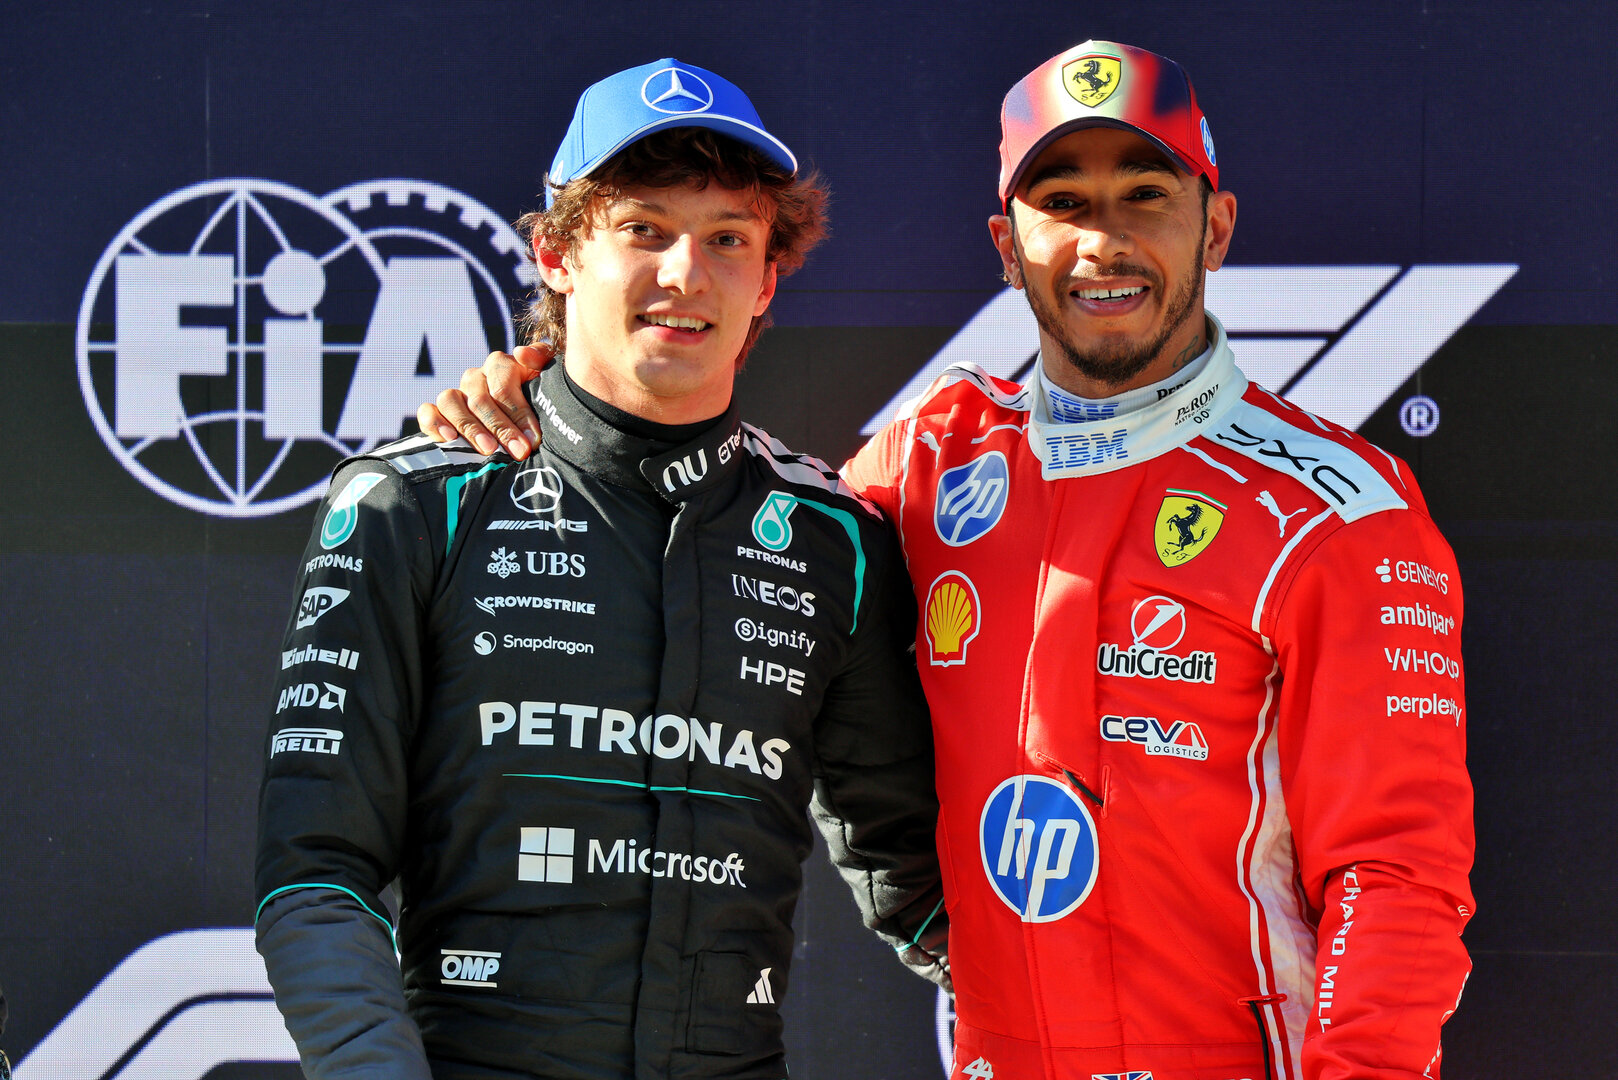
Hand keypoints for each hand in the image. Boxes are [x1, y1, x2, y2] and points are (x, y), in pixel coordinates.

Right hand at [417, 344, 548, 458]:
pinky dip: (434, 423)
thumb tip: (521, 353)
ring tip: (489, 449)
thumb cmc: (540, 403)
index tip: (533, 439)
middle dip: (501, 427)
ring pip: (450, 401)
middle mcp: (475, 378)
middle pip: (480, 397)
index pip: (503, 381)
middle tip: (518, 451)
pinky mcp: (436, 413)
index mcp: (500, 366)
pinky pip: (427, 412)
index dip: (518, 411)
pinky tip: (449, 438)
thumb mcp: (546, 381)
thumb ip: (541, 359)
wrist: (524, 428)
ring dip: (470, 426)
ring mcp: (455, 395)